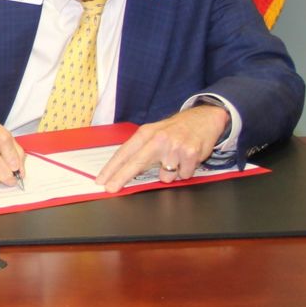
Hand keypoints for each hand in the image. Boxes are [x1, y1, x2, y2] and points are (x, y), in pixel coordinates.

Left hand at [95, 104, 229, 191]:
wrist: (204, 118)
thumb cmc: (175, 129)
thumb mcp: (154, 132)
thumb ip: (141, 149)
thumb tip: (123, 170)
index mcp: (146, 133)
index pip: (124, 153)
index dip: (111, 168)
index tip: (101, 180)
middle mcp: (159, 139)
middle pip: (136, 163)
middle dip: (121, 178)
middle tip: (111, 188)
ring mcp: (175, 147)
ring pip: (165, 177)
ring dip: (170, 174)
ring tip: (175, 161)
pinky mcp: (191, 154)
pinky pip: (183, 175)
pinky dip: (185, 171)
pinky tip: (187, 160)